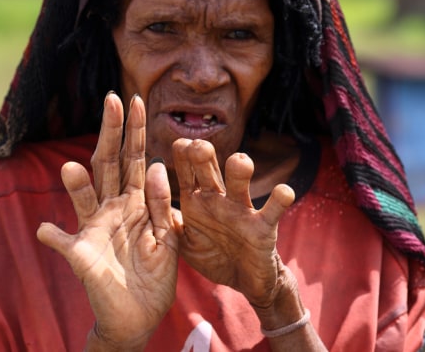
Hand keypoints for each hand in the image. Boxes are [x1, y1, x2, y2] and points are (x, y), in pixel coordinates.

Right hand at [37, 93, 177, 349]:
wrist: (140, 315)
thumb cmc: (155, 275)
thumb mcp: (169, 237)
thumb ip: (162, 203)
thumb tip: (157, 165)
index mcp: (137, 201)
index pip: (135, 159)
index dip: (135, 131)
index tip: (135, 100)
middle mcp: (113, 207)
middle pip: (109, 164)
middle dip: (111, 133)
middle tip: (112, 100)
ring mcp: (94, 228)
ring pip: (84, 196)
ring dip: (76, 184)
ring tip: (71, 168)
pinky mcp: (80, 254)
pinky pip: (62, 242)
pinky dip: (52, 236)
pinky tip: (44, 230)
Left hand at [171, 138, 294, 307]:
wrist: (244, 280)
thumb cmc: (212, 254)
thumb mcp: (183, 241)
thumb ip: (166, 221)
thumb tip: (141, 199)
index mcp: (197, 201)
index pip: (186, 173)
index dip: (182, 158)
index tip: (178, 144)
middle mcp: (219, 199)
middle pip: (210, 172)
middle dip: (204, 157)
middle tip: (198, 145)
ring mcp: (242, 210)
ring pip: (240, 185)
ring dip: (240, 171)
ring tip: (239, 160)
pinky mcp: (263, 227)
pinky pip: (273, 210)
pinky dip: (280, 199)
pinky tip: (283, 191)